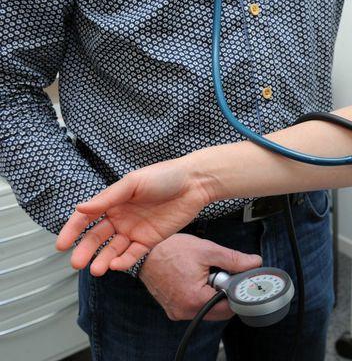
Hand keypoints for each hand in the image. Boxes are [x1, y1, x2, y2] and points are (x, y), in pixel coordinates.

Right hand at [56, 156, 215, 274]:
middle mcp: (121, 217)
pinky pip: (134, 253)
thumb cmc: (164, 176)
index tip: (62, 245)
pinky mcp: (150, 239)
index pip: (86, 218)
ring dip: (103, 260)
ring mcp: (135, 229)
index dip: (72, 230)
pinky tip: (117, 265)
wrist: (195, 183)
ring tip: (96, 270)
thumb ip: (108, 198)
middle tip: (77, 264)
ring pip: (114, 249)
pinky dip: (124, 260)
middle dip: (86, 251)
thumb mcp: (133, 183)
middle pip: (97, 237)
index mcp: (113, 201)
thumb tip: (80, 208)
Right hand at [139, 234, 261, 320]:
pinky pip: (195, 306)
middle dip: (225, 292)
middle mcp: (185, 311)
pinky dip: (201, 295)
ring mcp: (177, 312)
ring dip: (213, 294)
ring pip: (208, 309)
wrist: (144, 252)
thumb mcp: (208, 251)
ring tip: (204, 274)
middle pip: (220, 310)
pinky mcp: (173, 309)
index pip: (230, 307)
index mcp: (195, 299)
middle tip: (219, 273)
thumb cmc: (170, 250)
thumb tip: (254, 263)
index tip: (239, 279)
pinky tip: (195, 279)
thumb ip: (234, 259)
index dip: (238, 292)